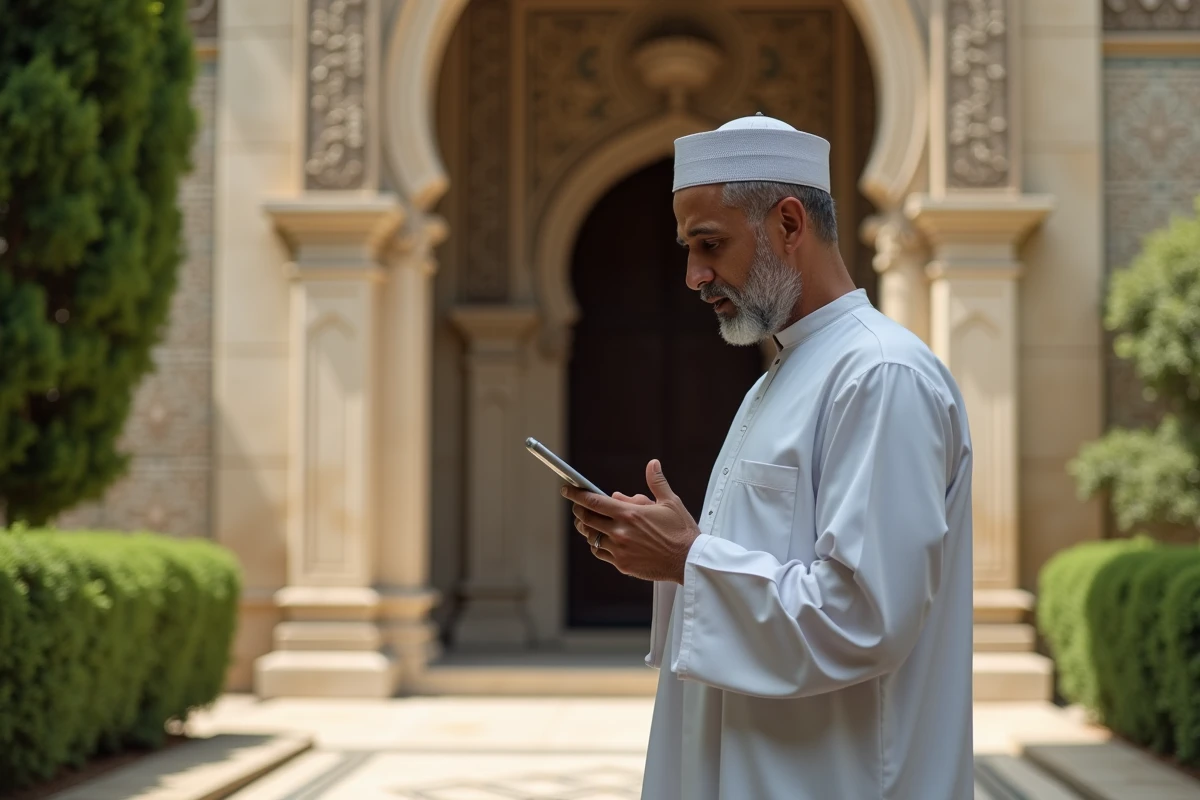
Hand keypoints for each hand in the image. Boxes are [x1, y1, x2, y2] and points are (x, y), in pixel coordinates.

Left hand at [564, 460, 700, 583]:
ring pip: (591, 537)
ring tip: (589, 523)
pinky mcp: (622, 564)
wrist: (689, 560)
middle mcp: (621, 531)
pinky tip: (602, 539)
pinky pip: (600, 553)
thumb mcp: (671, 502)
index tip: (567, 490)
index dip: (576, 494)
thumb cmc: (681, 531)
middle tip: (579, 506)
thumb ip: (656, 482)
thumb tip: (652, 464)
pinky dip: (597, 545)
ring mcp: (620, 549)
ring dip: (587, 528)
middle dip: (579, 510)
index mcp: (630, 514)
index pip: (593, 501)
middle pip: (586, 519)